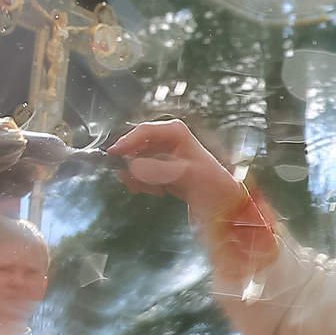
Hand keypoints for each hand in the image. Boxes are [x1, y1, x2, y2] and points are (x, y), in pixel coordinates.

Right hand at [105, 120, 244, 220]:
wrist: (221, 203)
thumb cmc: (211, 183)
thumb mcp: (185, 175)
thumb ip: (159, 170)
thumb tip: (133, 166)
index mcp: (174, 132)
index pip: (144, 131)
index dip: (127, 142)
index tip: (114, 154)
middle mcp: (166, 139)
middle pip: (134, 147)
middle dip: (133, 165)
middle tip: (135, 182)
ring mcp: (161, 155)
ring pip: (134, 162)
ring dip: (139, 178)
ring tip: (156, 189)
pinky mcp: (158, 170)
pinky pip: (139, 174)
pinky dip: (143, 184)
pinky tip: (158, 192)